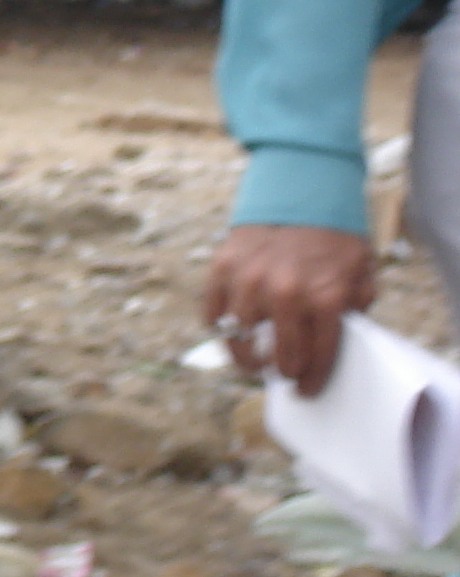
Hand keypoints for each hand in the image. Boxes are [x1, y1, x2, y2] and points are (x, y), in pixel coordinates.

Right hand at [204, 223, 375, 395]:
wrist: (301, 187)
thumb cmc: (333, 235)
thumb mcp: (362, 271)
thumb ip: (355, 307)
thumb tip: (340, 339)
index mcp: (326, 298)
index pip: (318, 356)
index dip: (312, 379)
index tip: (306, 388)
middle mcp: (286, 294)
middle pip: (277, 355)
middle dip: (281, 371)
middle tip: (281, 373)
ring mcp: (250, 281)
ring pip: (239, 338)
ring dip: (245, 354)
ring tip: (251, 359)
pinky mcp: (223, 267)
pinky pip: (213, 311)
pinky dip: (220, 324)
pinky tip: (231, 328)